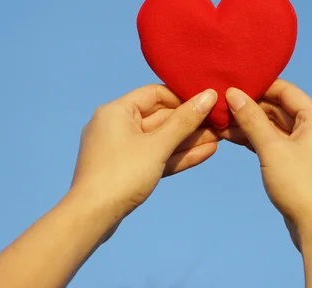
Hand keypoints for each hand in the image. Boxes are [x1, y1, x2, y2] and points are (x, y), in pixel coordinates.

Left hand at [70, 84, 218, 231]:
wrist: (92, 217)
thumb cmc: (122, 174)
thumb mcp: (158, 145)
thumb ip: (184, 121)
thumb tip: (209, 95)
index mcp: (116, 111)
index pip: (155, 94)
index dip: (182, 97)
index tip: (207, 102)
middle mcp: (116, 125)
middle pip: (160, 118)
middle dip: (190, 123)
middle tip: (220, 123)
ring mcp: (121, 149)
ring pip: (161, 140)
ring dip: (188, 140)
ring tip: (220, 138)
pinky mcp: (127, 169)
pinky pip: (156, 156)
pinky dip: (177, 155)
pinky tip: (205, 152)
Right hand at [218, 79, 311, 248]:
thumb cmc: (299, 184)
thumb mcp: (271, 148)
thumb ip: (252, 119)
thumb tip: (233, 93)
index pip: (286, 91)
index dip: (260, 86)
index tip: (234, 85)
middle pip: (279, 108)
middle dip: (251, 107)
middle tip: (222, 105)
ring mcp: (307, 147)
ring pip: (275, 127)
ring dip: (251, 125)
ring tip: (221, 122)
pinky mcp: (298, 163)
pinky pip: (275, 143)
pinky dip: (257, 140)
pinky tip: (233, 137)